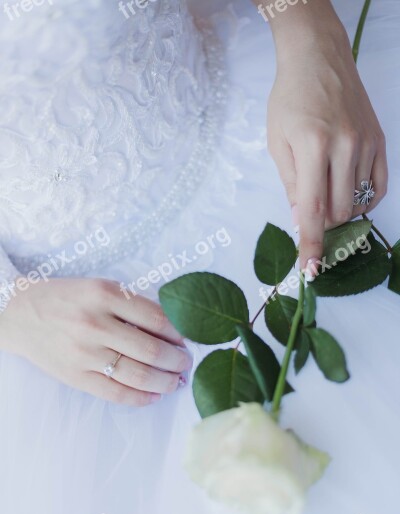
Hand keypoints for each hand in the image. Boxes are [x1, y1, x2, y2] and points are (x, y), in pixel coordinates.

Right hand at [0, 278, 191, 405]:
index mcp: (105, 295)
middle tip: (186, 363)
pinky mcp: (75, 376)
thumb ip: (133, 305)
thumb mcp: (100, 287)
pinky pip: (116, 393)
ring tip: (176, 381)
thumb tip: (173, 331)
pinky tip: (154, 395)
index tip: (188, 340)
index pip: (158, 319)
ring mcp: (85, 354)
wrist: (19, 314)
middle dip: (178, 361)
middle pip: (152, 350)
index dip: (180, 334)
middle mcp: (96, 324)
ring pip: (138, 375)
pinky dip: (141, 398)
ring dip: (166, 382)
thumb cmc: (66, 298)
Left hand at [265, 2, 387, 272]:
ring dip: (340, 212)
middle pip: (339, 212)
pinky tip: (350, 197)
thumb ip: (291, 185)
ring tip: (326, 195)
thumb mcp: (277, 143)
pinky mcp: (380, 142)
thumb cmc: (289, 100)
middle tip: (311, 216)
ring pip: (358, 203)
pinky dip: (365, 202)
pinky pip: (379, 187)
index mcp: (313, 147)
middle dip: (323, 225)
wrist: (320, 60)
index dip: (311, 244)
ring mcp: (367, 144)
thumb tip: (302, 222)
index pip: (313, 209)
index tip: (311, 270)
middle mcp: (345, 147)